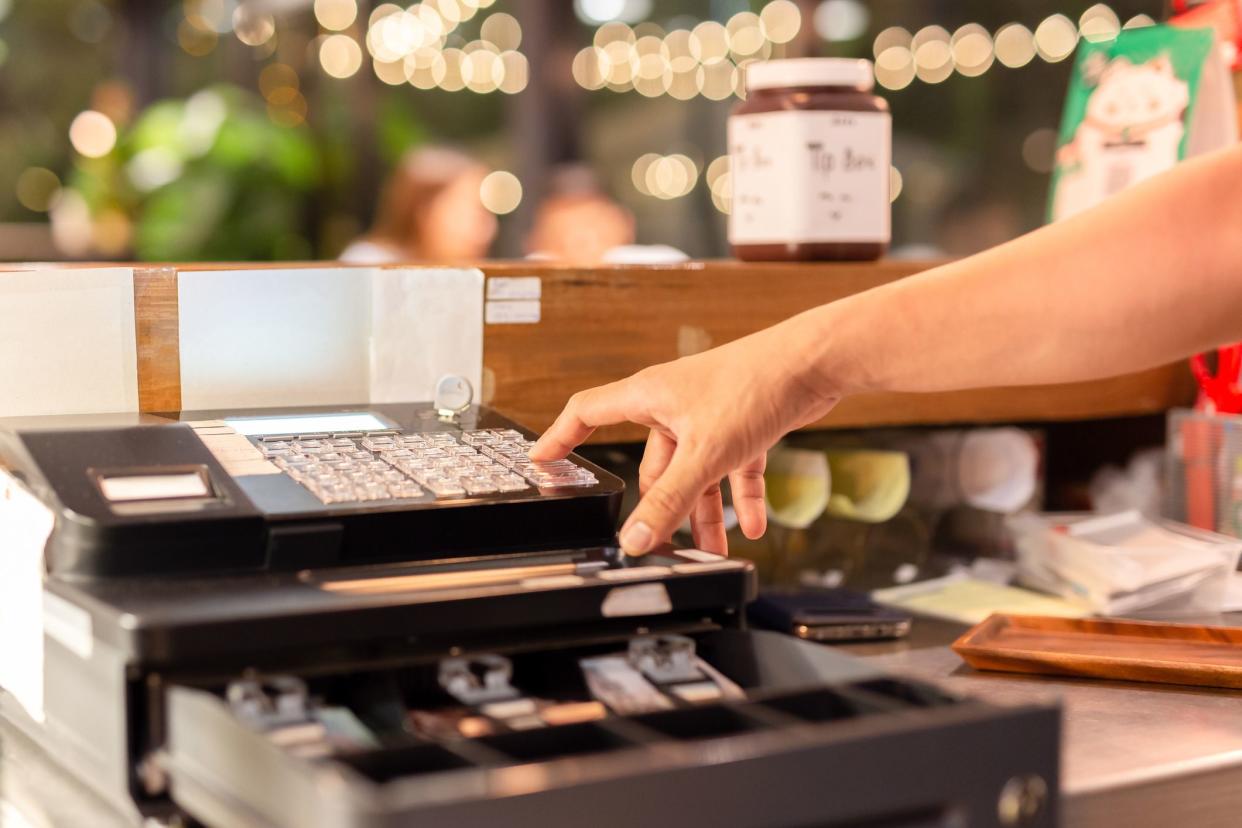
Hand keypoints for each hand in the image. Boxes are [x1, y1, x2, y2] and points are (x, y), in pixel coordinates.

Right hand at [529, 317, 838, 555]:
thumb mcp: (705, 454)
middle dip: (662, 507)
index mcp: (649, 396)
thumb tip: (636, 538)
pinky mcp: (742, 423)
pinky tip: (753, 527)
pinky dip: (741, 496)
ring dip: (706, 512)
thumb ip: (670, 500)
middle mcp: (674, 403)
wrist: (815, 362)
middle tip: (662, 545)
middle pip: (653, 464)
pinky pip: (734, 467)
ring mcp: (708, 414)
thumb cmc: (755, 385)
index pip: (588, 413)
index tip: (542, 461)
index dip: (562, 437)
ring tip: (716, 550)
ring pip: (696, 472)